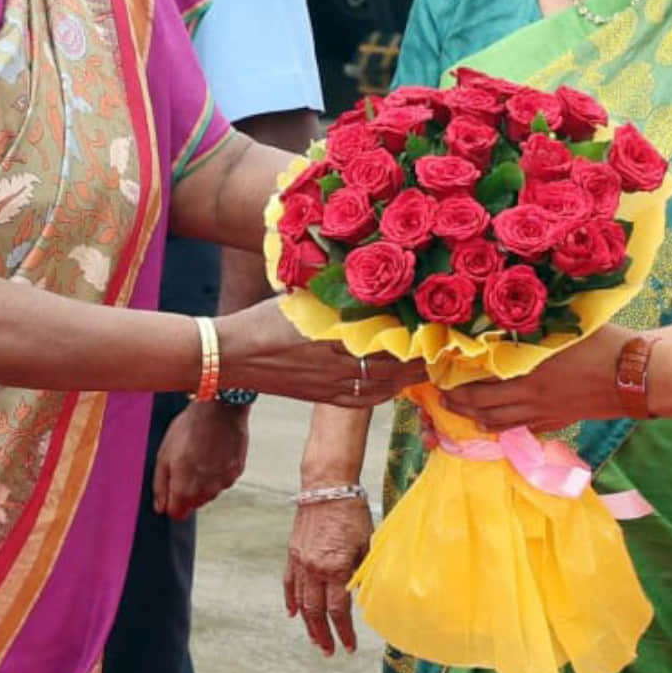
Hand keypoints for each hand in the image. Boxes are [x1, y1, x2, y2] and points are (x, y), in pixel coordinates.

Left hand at [153, 401, 248, 519]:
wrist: (221, 409)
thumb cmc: (190, 429)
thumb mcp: (164, 455)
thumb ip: (160, 486)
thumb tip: (160, 507)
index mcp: (185, 490)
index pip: (177, 514)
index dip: (172, 503)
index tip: (171, 490)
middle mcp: (206, 491)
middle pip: (194, 503)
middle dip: (188, 491)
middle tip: (186, 464)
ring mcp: (224, 482)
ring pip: (210, 492)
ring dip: (204, 481)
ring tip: (201, 454)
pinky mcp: (237, 471)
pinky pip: (224, 479)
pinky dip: (219, 471)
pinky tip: (215, 452)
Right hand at [218, 299, 423, 405]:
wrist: (229, 354)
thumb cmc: (261, 318)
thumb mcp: (298, 296)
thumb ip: (331, 289)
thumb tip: (361, 272)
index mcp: (332, 332)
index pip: (386, 334)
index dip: (414, 331)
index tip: (435, 322)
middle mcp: (336, 362)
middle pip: (391, 362)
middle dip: (419, 355)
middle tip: (442, 345)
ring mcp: (330, 384)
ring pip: (382, 384)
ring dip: (407, 376)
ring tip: (427, 366)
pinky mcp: (322, 398)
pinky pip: (363, 400)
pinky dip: (385, 392)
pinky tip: (396, 385)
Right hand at [283, 495, 372, 655]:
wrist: (327, 486)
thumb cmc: (351, 511)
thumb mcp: (365, 542)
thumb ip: (363, 571)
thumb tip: (362, 595)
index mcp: (335, 566)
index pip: (338, 610)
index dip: (344, 631)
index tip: (349, 645)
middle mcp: (314, 567)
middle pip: (316, 612)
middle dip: (323, 635)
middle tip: (330, 650)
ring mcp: (300, 561)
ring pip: (301, 602)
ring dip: (307, 624)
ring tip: (315, 639)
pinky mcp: (292, 552)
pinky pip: (289, 583)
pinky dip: (290, 599)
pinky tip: (292, 613)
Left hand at [442, 324, 631, 430]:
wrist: (639, 376)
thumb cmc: (607, 343)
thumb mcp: (568, 326)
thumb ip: (537, 324)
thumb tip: (510, 310)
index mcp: (530, 372)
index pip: (481, 385)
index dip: (457, 383)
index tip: (440, 376)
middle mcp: (533, 398)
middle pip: (483, 408)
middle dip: (458, 404)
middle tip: (441, 398)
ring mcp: (548, 413)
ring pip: (501, 424)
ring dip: (477, 419)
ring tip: (462, 413)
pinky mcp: (562, 420)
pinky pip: (525, 428)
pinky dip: (505, 426)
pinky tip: (500, 421)